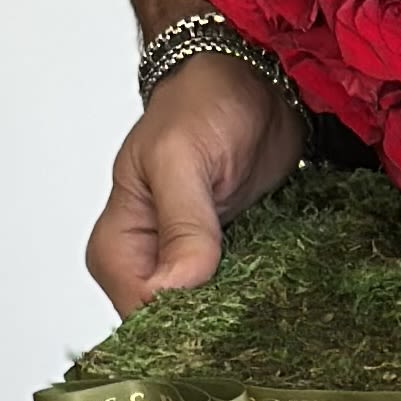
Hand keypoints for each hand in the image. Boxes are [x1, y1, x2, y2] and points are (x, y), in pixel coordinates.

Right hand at [85, 52, 304, 316]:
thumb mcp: (182, 156)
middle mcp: (148, 263)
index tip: (222, 310)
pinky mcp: (228, 257)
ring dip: (240, 313)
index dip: (179, 322)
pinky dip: (259, 295)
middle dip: (212, 325)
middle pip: (173, 327)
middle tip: (256, 309)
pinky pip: (239, 296)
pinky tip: (281, 288)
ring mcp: (190, 263)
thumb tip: (176, 290)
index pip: (139, 316)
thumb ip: (182, 225)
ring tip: (273, 295)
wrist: (249, 73)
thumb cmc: (201, 100)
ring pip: (209, 317)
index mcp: (119, 245)